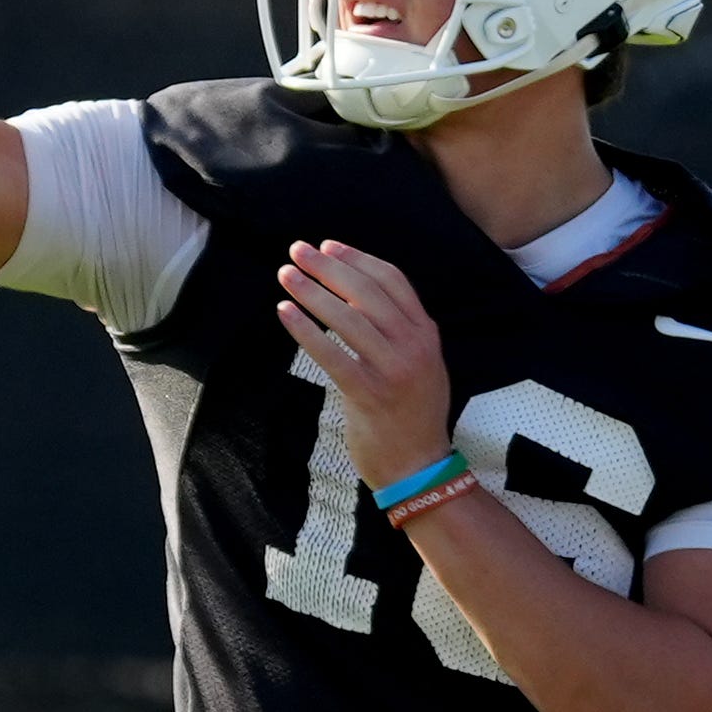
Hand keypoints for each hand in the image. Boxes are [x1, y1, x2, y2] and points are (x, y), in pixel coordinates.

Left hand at [274, 240, 453, 485]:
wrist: (418, 465)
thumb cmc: (410, 412)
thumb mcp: (420, 363)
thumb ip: (398, 329)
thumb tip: (352, 293)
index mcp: (426, 333)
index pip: (392, 280)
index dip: (357, 259)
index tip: (327, 246)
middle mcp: (414, 347)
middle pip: (367, 292)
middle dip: (328, 266)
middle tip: (297, 250)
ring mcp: (393, 370)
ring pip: (347, 318)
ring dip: (311, 292)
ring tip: (286, 275)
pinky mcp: (368, 394)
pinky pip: (332, 354)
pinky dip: (305, 329)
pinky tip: (284, 312)